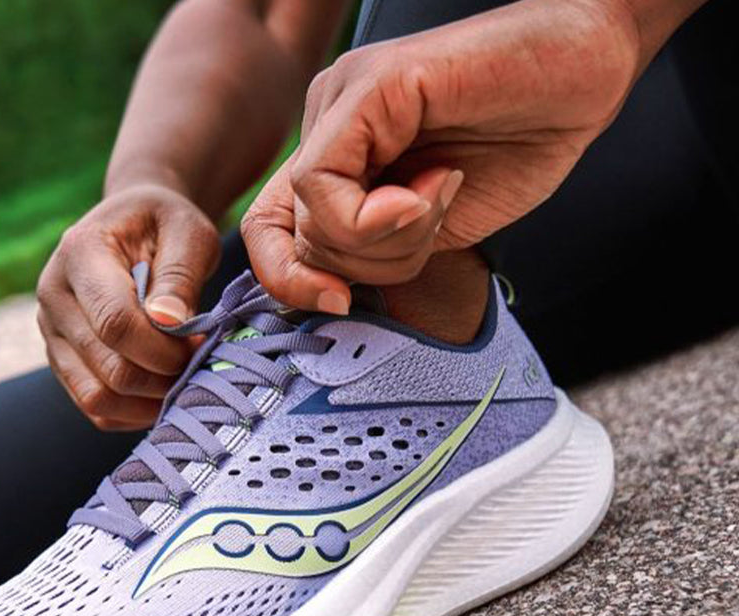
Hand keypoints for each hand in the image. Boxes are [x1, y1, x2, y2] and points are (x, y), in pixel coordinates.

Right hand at [37, 184, 219, 429]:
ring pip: (97, 398)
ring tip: (182, 378)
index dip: (162, 348)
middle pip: (108, 368)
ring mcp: (51, 333)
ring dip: (148, 402)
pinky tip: (162, 391)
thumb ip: (180, 275)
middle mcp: (53, 296)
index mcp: (79, 254)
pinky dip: (134, 413)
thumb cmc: (166, 225)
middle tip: (197, 362)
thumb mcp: (188, 231)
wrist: (136, 225)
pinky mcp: (62, 361)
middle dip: (162, 377)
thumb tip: (168, 323)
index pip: (114, 323)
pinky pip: (96, 409)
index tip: (199, 342)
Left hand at [242, 0, 639, 309]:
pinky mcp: (366, 86)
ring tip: (446, 188)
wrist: (585, 72)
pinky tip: (437, 184)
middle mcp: (327, 128)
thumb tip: (327, 292)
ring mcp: (341, 101)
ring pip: (312, 222)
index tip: (339, 304)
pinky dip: (378, 215)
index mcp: (336, 160)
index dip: (288, 283)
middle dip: (371, 263)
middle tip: (434, 220)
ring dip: (390, 239)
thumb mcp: (428, 230)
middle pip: (301, 242)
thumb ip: (372, 253)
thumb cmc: (515, 147)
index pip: (268, 234)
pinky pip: (322, 184)